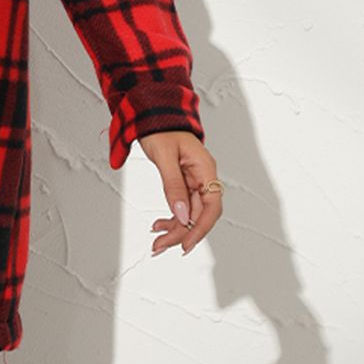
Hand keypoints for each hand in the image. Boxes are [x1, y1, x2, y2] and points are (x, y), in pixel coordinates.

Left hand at [138, 130, 222, 255]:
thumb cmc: (160, 129)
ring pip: (189, 213)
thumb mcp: (164, 156)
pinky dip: (171, 217)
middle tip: (161, 247)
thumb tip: (181, 214)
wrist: (152, 116)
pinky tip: (159, 225)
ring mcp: (194, 181)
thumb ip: (173, 185)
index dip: (200, 228)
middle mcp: (203, 177)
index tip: (186, 244)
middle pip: (199, 214)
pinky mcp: (183, 183)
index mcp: (205, 169)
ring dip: (174, 229)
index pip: (211, 206)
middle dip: (182, 233)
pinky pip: (181, 206)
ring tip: (157, 242)